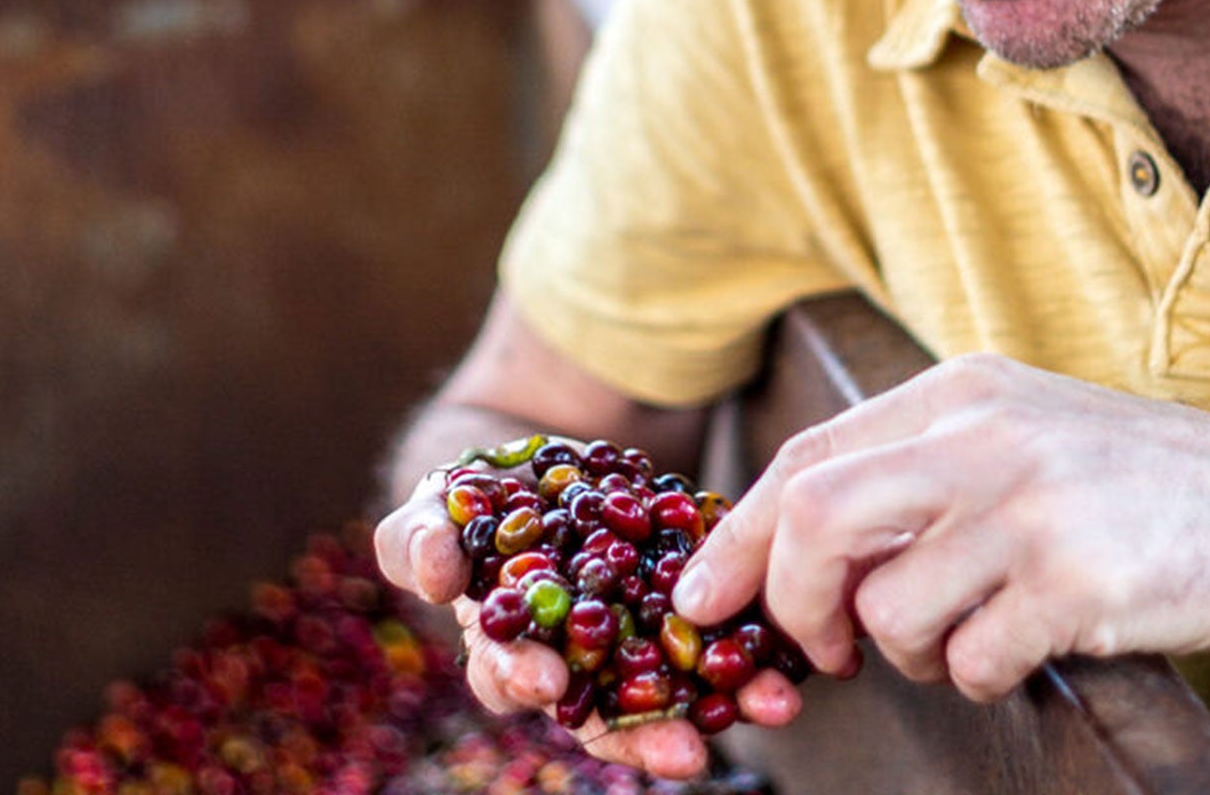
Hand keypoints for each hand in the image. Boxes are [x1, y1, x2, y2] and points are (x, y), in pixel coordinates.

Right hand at [374, 469, 801, 780]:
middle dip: (646, 735)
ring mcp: (636, 642)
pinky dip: (757, 656)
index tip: (547, 680)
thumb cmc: (473, 498)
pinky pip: (725, 642)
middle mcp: (577, 664)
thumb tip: (434, 573)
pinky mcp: (688, 609)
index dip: (529, 681)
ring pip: (678, 690)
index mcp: (509, 647)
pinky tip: (790, 666)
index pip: (514, 679)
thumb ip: (419, 538)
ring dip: (724, 706)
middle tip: (683, 750)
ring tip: (765, 711)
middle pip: (608, 715)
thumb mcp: (435, 506)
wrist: (539, 459)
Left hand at [670, 354, 1209, 701]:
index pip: (808, 454)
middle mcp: (985, 436)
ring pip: (888, 608)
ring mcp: (1031, 505)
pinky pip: (969, 658)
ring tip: (958, 638)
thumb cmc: (1131, 484)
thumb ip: (916, 468)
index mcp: (961, 392)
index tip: (701, 597)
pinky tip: (1021, 646)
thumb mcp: (1017, 433)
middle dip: (789, 600)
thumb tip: (795, 546)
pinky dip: (974, 674)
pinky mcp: (1075, 581)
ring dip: (903, 653)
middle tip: (819, 649)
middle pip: (816, 517)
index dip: (737, 532)